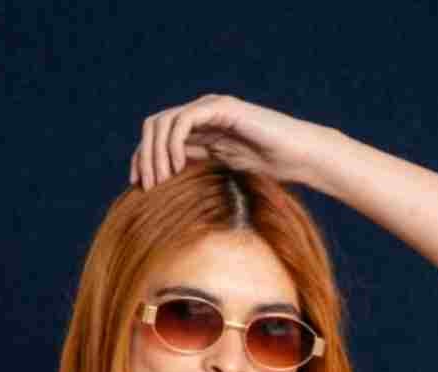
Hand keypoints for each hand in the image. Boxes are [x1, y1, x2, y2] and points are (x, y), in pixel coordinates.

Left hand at [127, 94, 324, 191]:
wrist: (298, 156)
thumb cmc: (271, 170)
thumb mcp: (223, 176)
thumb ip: (199, 174)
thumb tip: (173, 195)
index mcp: (199, 130)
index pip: (157, 137)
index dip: (143, 159)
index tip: (139, 187)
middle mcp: (200, 115)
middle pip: (154, 127)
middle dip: (145, 156)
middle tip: (148, 188)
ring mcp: (210, 108)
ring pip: (164, 122)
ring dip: (156, 153)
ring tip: (161, 181)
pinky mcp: (221, 108)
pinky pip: (184, 121)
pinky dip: (174, 144)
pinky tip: (176, 168)